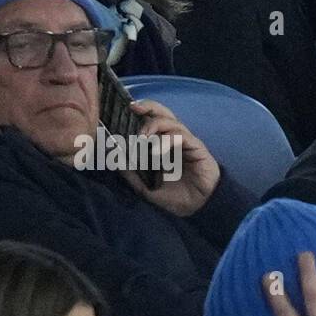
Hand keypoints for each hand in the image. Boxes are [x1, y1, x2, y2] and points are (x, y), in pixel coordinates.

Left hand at [121, 99, 219, 216]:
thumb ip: (133, 178)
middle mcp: (173, 141)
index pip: (151, 122)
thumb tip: (116, 163)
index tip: (124, 111)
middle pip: (162, 114)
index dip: (139, 114)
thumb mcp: (148, 190)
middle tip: (133, 107)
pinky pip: (181, 136)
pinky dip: (167, 139)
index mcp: (161, 146)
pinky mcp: (196, 148)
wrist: (198, 209)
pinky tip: (157, 150)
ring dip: (154, 125)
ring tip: (142, 138)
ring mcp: (185, 143)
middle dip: (148, 106)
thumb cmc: (176, 198)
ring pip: (171, 122)